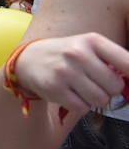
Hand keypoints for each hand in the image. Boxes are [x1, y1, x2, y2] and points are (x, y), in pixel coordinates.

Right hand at [13, 34, 128, 120]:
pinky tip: (70, 93)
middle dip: (108, 89)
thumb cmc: (67, 56)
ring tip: (81, 88)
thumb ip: (113, 63)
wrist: (29, 59)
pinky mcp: (54, 87)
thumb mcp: (89, 48)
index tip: (127, 82)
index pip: (128, 63)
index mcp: (92, 40)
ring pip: (101, 100)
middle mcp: (78, 53)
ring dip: (94, 99)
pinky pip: (83, 108)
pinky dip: (79, 105)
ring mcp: (65, 71)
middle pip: (115, 87)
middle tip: (95, 83)